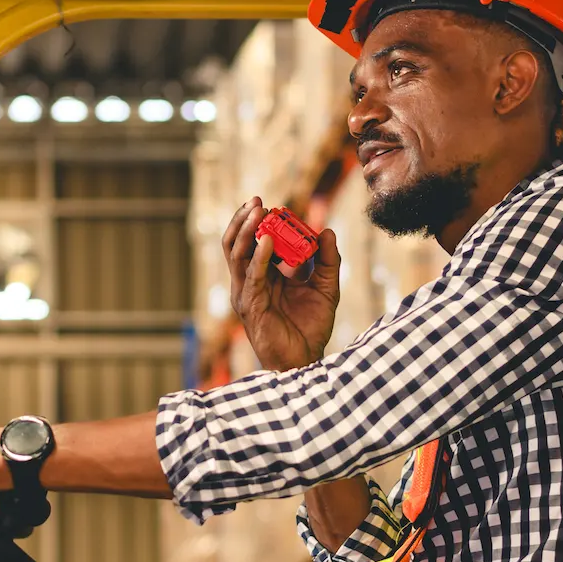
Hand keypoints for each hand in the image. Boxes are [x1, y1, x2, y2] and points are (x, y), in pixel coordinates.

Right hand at [221, 198, 340, 370]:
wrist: (306, 360)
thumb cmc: (310, 328)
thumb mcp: (326, 288)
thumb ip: (326, 261)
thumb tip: (327, 231)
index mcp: (262, 277)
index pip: (251, 243)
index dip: (255, 222)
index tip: (269, 204)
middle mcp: (249, 282)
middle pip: (235, 244)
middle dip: (243, 220)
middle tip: (257, 201)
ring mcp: (246, 293)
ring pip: (236, 255)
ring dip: (245, 230)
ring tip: (258, 211)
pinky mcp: (251, 306)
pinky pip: (252, 276)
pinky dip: (259, 256)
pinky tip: (268, 240)